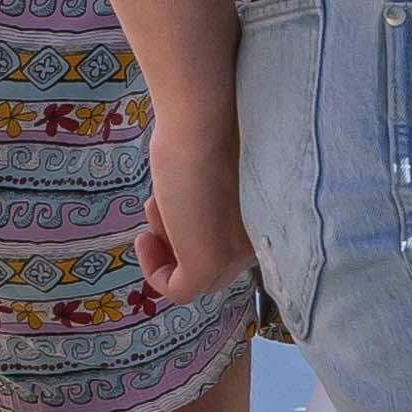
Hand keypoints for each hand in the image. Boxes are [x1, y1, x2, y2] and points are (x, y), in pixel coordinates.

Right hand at [131, 97, 251, 309]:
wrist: (201, 122)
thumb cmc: (203, 133)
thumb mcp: (212, 174)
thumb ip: (212, 201)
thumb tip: (189, 214)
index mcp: (266, 220)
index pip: (233, 248)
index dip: (196, 231)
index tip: (172, 204)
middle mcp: (258, 242)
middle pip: (214, 264)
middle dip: (179, 240)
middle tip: (160, 207)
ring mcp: (234, 256)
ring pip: (196, 278)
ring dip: (166, 249)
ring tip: (156, 206)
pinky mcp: (208, 265)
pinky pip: (179, 289)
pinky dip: (155, 272)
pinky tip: (144, 239)